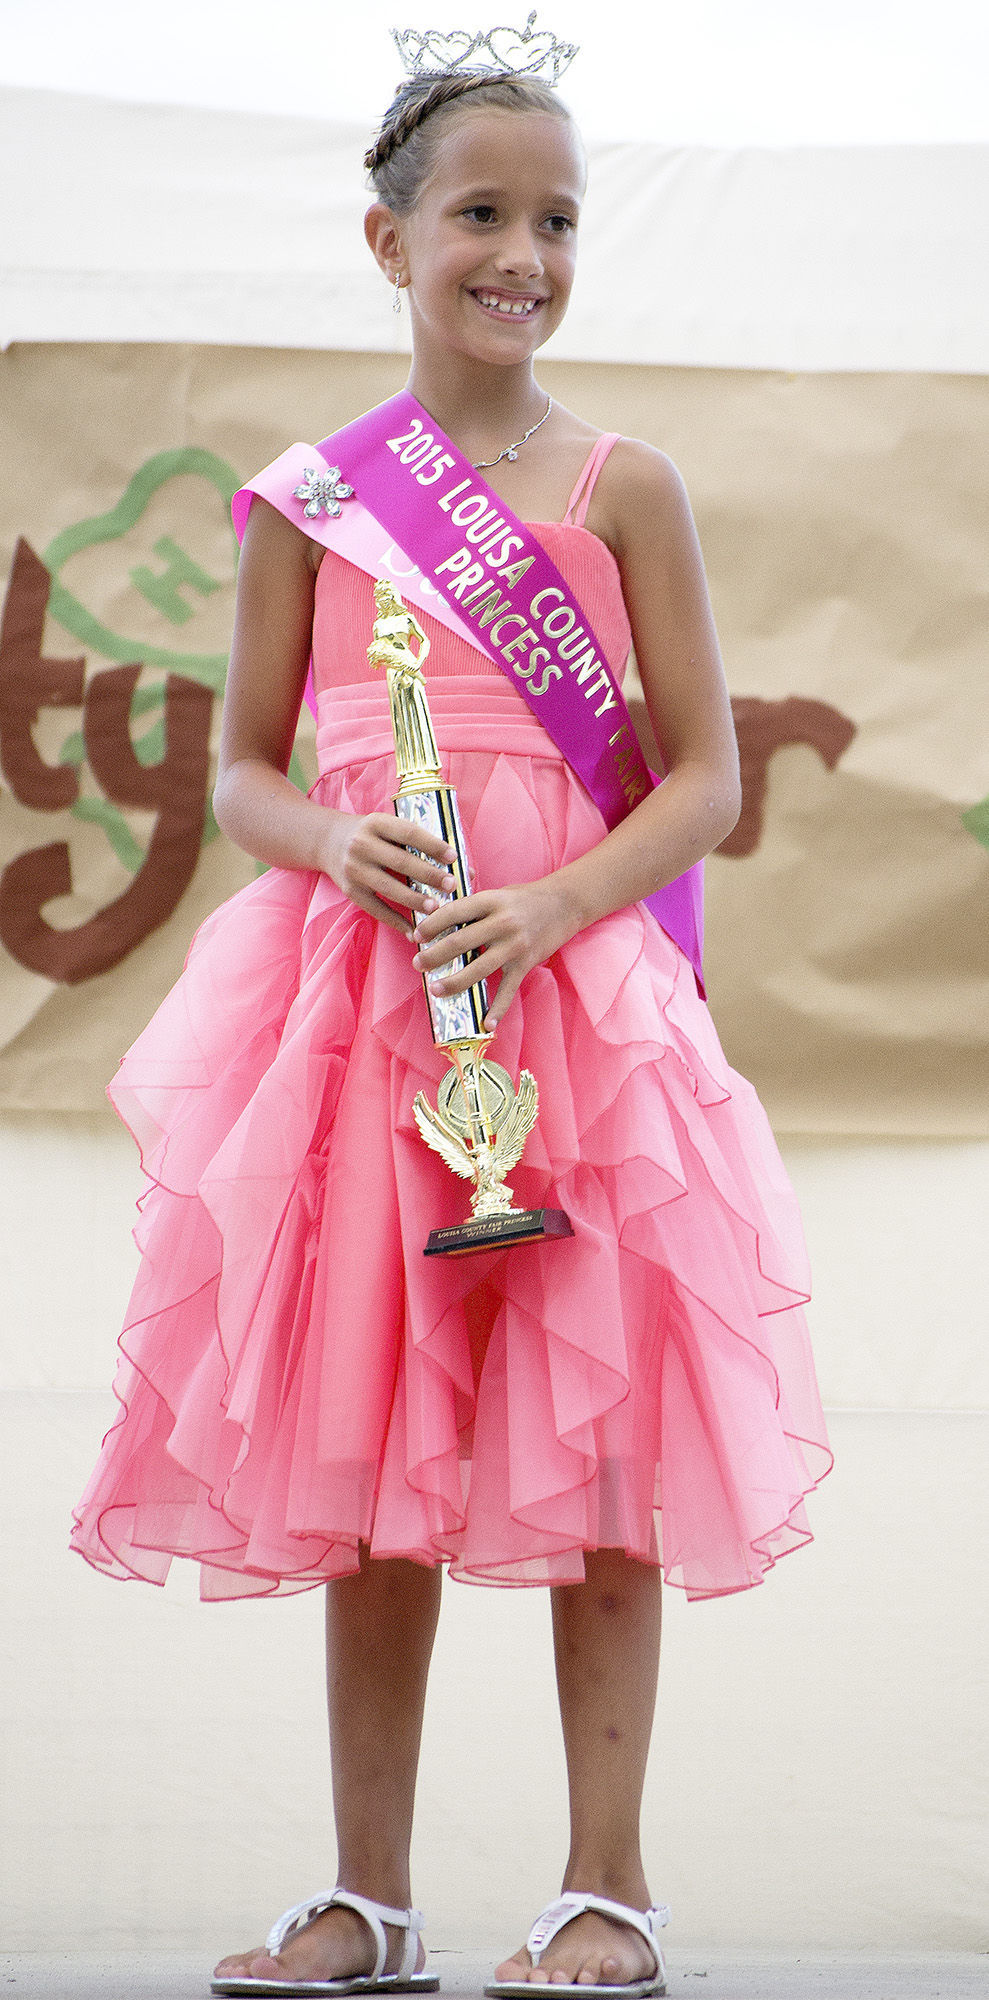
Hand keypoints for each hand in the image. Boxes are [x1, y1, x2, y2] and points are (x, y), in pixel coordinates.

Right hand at [318, 810, 456, 936]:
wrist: (328, 841)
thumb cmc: (371, 835)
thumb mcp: (387, 828)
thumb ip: (418, 843)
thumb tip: (462, 867)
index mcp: (376, 823)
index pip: (409, 833)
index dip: (432, 845)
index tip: (453, 857)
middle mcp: (362, 844)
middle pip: (401, 862)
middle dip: (429, 875)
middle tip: (452, 885)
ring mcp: (354, 868)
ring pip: (389, 888)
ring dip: (415, 900)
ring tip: (437, 908)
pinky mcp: (350, 890)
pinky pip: (376, 909)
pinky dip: (396, 921)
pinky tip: (413, 930)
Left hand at [412, 876, 579, 1027]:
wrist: (566, 903)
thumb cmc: (526, 898)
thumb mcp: (498, 894)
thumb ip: (474, 909)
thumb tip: (441, 926)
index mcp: (491, 900)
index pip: (455, 912)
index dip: (433, 924)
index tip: (416, 936)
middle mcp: (503, 922)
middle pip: (461, 942)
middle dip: (435, 955)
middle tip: (418, 964)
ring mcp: (515, 945)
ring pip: (479, 968)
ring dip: (454, 982)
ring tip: (435, 990)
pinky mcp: (526, 963)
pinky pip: (508, 990)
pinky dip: (497, 1009)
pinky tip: (486, 1024)